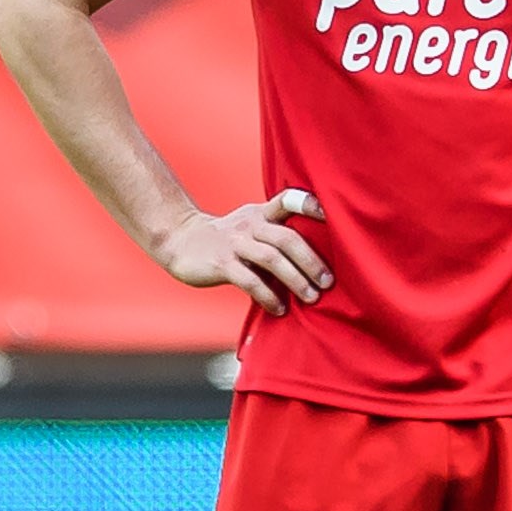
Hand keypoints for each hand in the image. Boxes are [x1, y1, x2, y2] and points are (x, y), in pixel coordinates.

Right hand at [156, 187, 332, 314]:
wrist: (180, 242)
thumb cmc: (228, 240)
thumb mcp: (251, 226)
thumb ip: (278, 233)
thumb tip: (317, 260)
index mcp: (261, 214)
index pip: (287, 201)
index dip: (308, 205)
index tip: (330, 215)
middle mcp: (250, 225)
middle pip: (286, 238)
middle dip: (311, 261)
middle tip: (328, 282)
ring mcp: (235, 243)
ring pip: (272, 259)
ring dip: (295, 280)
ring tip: (311, 297)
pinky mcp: (221, 264)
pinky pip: (250, 281)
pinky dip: (268, 296)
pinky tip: (279, 309)